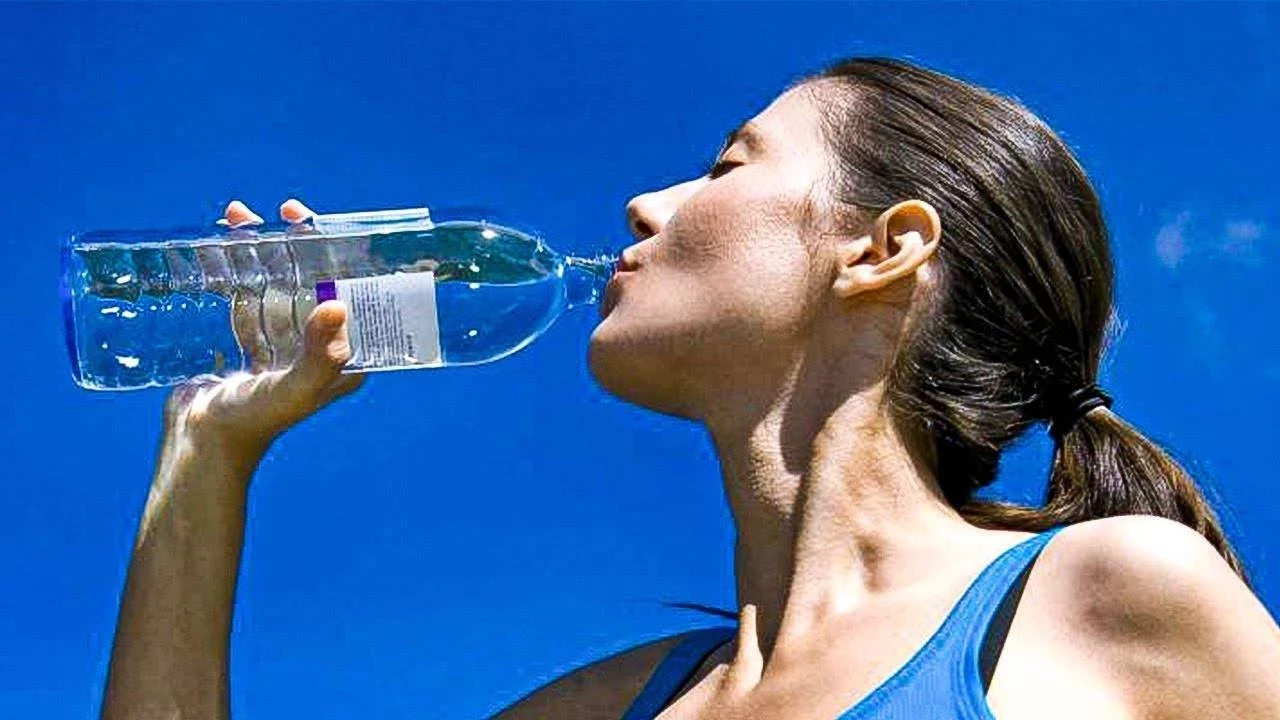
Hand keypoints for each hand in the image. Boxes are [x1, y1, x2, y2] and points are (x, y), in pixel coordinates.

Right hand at [163, 199, 365, 457]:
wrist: (202, 442)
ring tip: (238, 219)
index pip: (350, 294)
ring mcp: (281, 346)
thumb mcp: (296, 386)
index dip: (340, 256)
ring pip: (274, 287)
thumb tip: (337, 306)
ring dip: (259, 254)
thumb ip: (320, 352)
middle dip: (296, 246)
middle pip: (311, 284)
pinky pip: (244, 301)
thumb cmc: (257, 421)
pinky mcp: (247, 345)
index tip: (324, 224)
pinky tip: (220, 250)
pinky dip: (234, 276)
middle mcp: (318, 349)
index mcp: (344, 357)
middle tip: (282, 210)